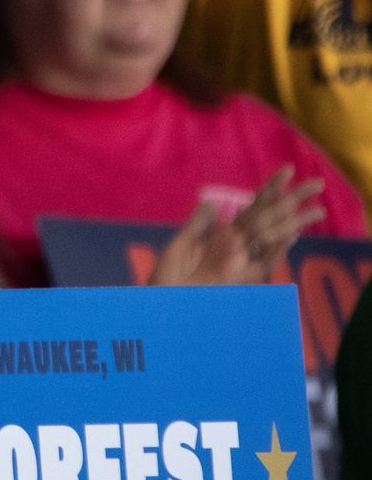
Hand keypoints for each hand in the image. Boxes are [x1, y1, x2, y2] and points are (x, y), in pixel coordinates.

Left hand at [147, 167, 323, 285]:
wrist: (161, 309)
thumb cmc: (167, 280)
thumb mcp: (180, 247)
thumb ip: (198, 226)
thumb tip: (213, 202)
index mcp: (224, 237)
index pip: (254, 207)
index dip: (271, 189)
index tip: (288, 169)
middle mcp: (236, 248)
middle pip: (270, 219)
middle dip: (293, 201)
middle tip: (318, 183)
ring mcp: (239, 263)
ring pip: (272, 238)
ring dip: (293, 223)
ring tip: (317, 210)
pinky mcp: (236, 281)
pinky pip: (261, 264)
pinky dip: (274, 249)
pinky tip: (288, 235)